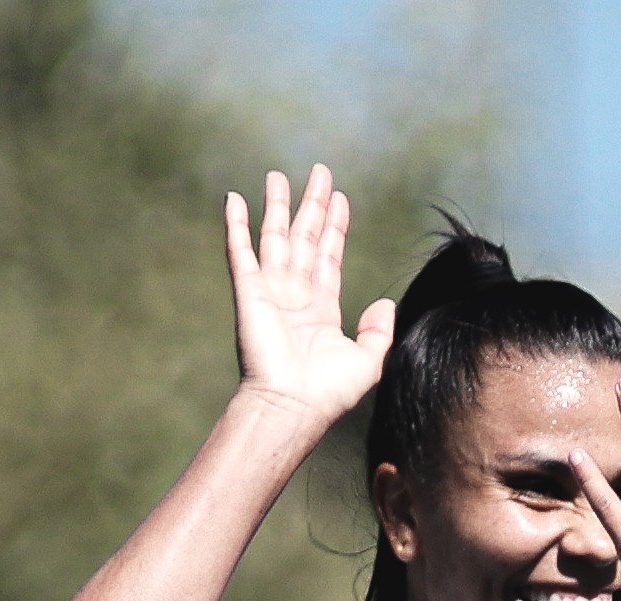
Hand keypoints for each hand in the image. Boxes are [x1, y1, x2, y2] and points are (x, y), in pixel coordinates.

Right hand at [224, 165, 396, 422]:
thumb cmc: (328, 393)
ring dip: (277, 206)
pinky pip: (240, 251)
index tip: (339, 198)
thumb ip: (378, 330)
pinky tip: (234, 199)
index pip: (329, 255)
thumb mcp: (368, 360)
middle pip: (305, 237)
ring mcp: (271, 291)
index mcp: (321, 308)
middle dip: (312, 205)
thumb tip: (386, 303)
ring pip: (275, 237)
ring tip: (279, 176)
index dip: (334, 226)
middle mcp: (295, 295)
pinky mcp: (248, 292)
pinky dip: (235, 225)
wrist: (293, 407)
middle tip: (319, 172)